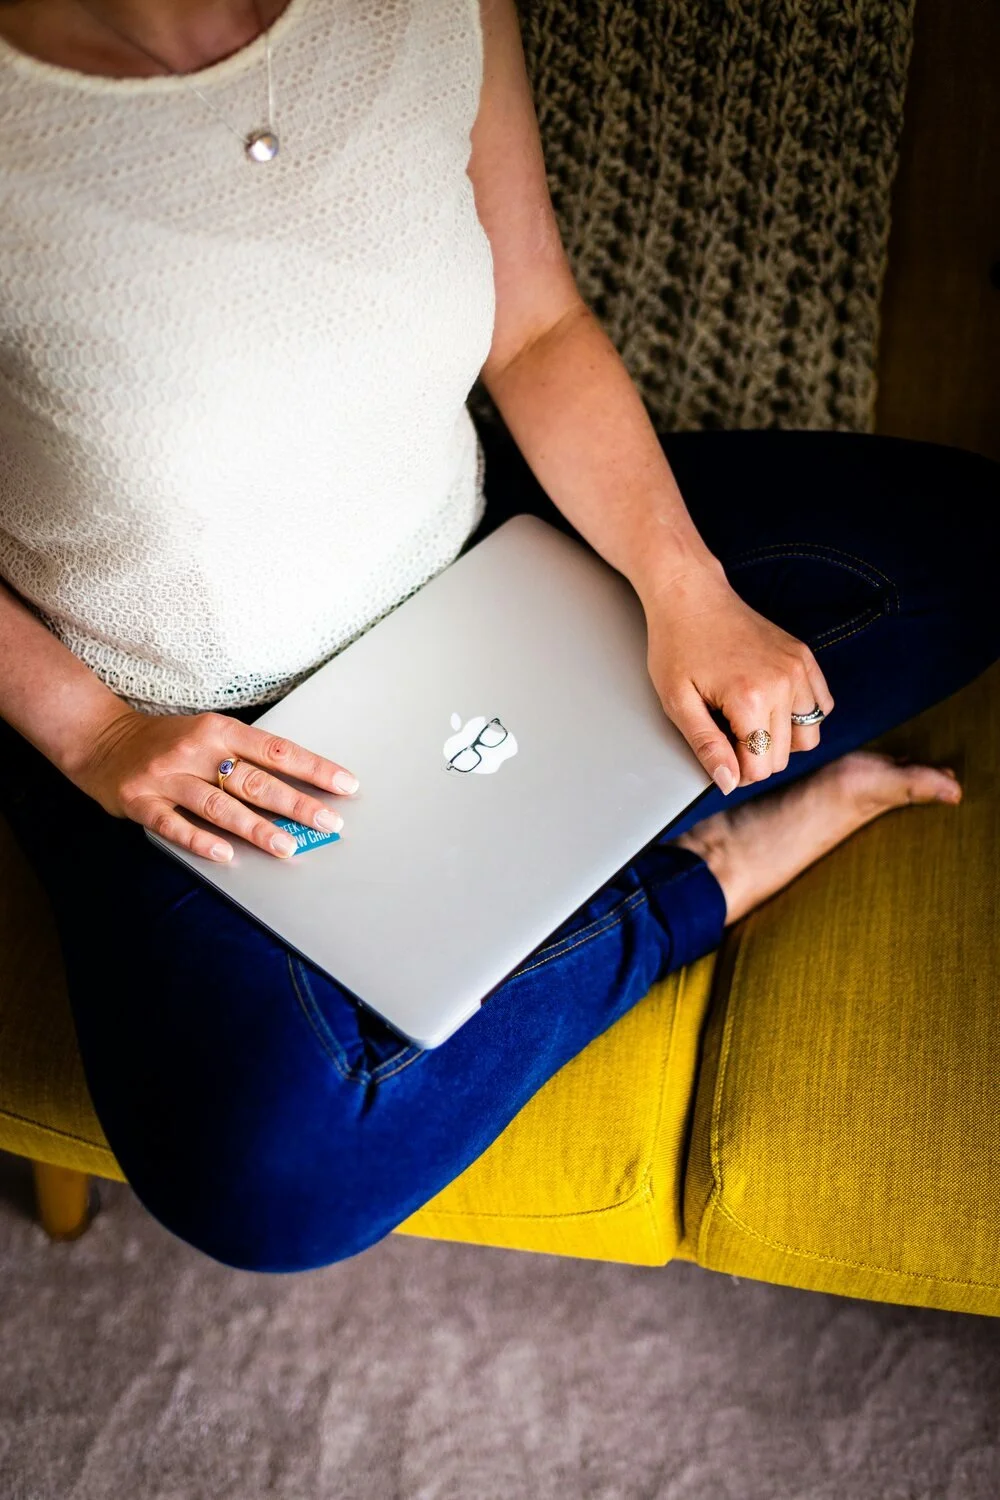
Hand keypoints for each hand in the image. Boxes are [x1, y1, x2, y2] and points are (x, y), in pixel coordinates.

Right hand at [72, 708, 358, 861]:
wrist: (101, 740)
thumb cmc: (169, 741)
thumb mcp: (209, 734)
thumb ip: (246, 756)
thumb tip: (300, 785)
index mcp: (219, 730)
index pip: (277, 751)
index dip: (314, 768)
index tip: (346, 786)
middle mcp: (196, 751)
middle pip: (254, 781)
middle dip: (295, 804)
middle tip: (328, 822)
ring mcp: (167, 777)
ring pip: (219, 805)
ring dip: (255, 828)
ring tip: (286, 846)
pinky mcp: (141, 801)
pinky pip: (174, 824)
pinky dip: (201, 840)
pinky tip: (226, 854)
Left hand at [641, 562, 834, 791]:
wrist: (691, 596)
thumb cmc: (677, 645)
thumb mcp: (677, 701)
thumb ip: (706, 745)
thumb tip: (728, 783)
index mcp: (749, 698)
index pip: (759, 766)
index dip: (735, 770)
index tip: (716, 750)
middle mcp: (783, 684)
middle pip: (782, 756)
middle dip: (753, 757)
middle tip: (724, 733)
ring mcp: (798, 669)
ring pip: (809, 737)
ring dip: (779, 740)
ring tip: (748, 721)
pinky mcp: (804, 658)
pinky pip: (821, 707)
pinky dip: (801, 716)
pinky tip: (771, 707)